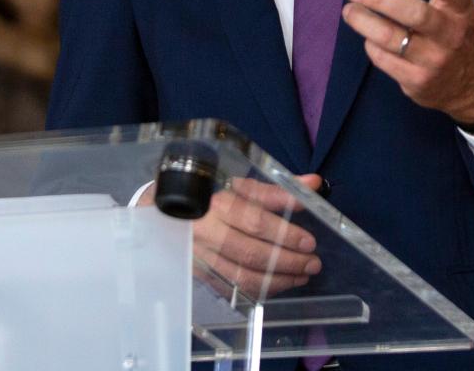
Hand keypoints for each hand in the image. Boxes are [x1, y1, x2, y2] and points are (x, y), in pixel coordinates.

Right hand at [142, 173, 322, 298]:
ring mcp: (201, 258)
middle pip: (250, 253)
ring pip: (242, 277)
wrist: (159, 212)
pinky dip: (260, 289)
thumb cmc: (207, 194)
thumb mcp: (238, 184)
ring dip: (278, 280)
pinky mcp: (199, 274)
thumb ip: (276, 189)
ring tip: (303, 276)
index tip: (310, 242)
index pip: (255, 222)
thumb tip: (314, 183)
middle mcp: (206, 233)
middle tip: (313, 263)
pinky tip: (280, 284)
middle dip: (286, 261)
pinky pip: (232, 288)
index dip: (284, 234)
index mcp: (217, 204)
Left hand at [342, 0, 473, 124]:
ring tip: (349, 10)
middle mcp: (451, 35)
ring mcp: (435, 62)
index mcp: (463, 8)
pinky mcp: (418, 83)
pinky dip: (373, 46)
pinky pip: (386, 61)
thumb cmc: (459, 22)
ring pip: (394, 40)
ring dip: (365, 23)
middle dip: (382, 0)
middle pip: (417, 16)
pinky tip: (369, 36)